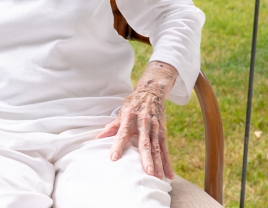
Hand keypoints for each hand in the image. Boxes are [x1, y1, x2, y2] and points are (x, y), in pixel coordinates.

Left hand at [96, 61, 177, 179]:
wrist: (151, 91)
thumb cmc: (133, 103)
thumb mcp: (121, 111)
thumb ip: (111, 127)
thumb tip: (97, 138)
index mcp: (129, 118)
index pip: (122, 134)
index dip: (117, 145)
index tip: (113, 158)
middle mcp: (143, 123)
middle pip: (144, 143)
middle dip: (146, 158)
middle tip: (147, 172)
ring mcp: (154, 128)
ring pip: (157, 148)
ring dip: (158, 163)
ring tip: (158, 178)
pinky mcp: (162, 131)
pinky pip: (165, 149)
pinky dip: (167, 162)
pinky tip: (169, 174)